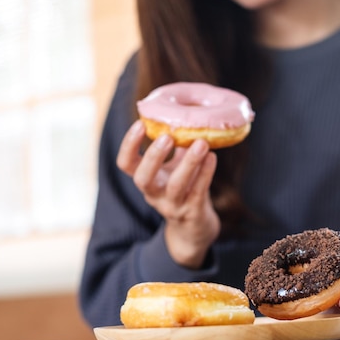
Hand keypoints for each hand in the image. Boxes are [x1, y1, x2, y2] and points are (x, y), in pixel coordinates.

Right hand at [116, 120, 219, 268]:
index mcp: (146, 180)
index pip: (126, 164)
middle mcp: (154, 195)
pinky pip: (198, 192)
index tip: (140, 124)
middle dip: (153, 157)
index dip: (129, 145)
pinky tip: (213, 157)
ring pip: (177, 186)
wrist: (194, 227)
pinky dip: (206, 174)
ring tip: (201, 143)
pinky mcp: (193, 212)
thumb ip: (176, 146)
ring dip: (189, 163)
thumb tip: (184, 112)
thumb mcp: (174, 168)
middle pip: (144, 179)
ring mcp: (173, 205)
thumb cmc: (184, 189)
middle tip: (166, 136)